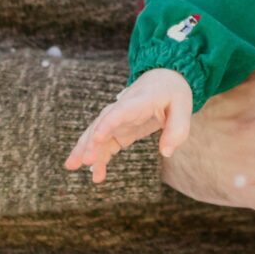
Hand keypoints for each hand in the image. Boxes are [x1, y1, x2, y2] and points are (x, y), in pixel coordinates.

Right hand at [66, 67, 194, 183]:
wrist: (164, 79)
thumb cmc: (174, 93)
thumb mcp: (183, 107)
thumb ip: (177, 130)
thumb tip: (166, 152)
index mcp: (140, 100)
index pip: (120, 111)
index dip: (108, 123)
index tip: (97, 137)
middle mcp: (123, 108)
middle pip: (102, 122)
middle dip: (91, 141)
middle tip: (83, 160)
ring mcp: (119, 119)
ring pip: (97, 132)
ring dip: (84, 149)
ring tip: (71, 166)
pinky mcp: (119, 129)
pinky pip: (105, 143)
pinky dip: (99, 157)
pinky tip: (96, 174)